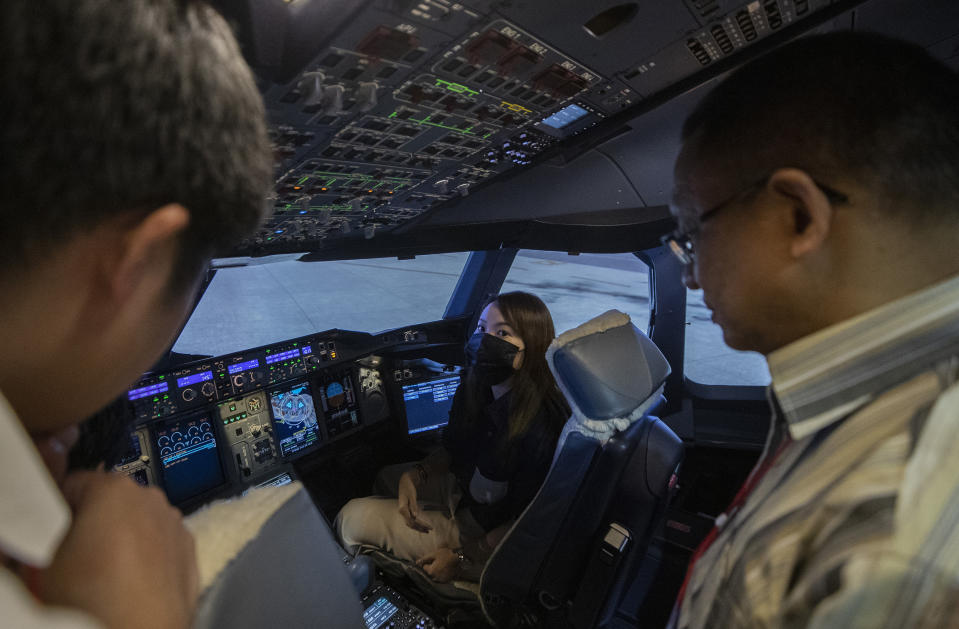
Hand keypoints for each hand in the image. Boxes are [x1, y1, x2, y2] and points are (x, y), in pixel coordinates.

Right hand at [41, 471, 197, 628]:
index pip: (76, 483)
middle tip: (78, 552)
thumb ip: (54, 528)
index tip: (56, 524)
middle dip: (96, 521)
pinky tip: (131, 581)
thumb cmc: (93, 600)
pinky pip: (161, 544)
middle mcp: (150, 500)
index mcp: (113, 489)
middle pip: (112, 500)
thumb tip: (57, 528)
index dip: (61, 506)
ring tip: (105, 572)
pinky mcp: (189, 550)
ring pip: (140, 521)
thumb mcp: (48, 558)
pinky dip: (149, 556)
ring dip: (125, 538)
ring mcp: (174, 524)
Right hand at [397, 469, 431, 532]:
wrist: (404, 483)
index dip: (421, 525)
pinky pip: (411, 520)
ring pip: (410, 523)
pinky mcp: (405, 511)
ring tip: (427, 530)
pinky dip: (416, 523)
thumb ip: (413, 506)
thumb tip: (415, 517)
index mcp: (402, 509)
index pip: (412, 521)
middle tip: (430, 530)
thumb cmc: (408, 488)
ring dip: (418, 527)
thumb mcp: (412, 496)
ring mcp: (403, 512)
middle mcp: (402, 512)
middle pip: (411, 524)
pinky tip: (422, 525)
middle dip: (420, 528)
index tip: (429, 527)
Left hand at [416, 547, 459, 582]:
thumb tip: (416, 562)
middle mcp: (434, 578)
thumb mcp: (434, 554)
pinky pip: (440, 579)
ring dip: (436, 572)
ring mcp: (440, 580)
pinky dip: (441, 575)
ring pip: (434, 576)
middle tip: (438, 562)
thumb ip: (425, 559)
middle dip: (431, 567)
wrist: (459, 560)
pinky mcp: (446, 581)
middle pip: (429, 572)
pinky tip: (445, 570)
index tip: (434, 559)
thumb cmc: (446, 555)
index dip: (428, 562)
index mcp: (430, 571)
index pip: (424, 567)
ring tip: (442, 566)